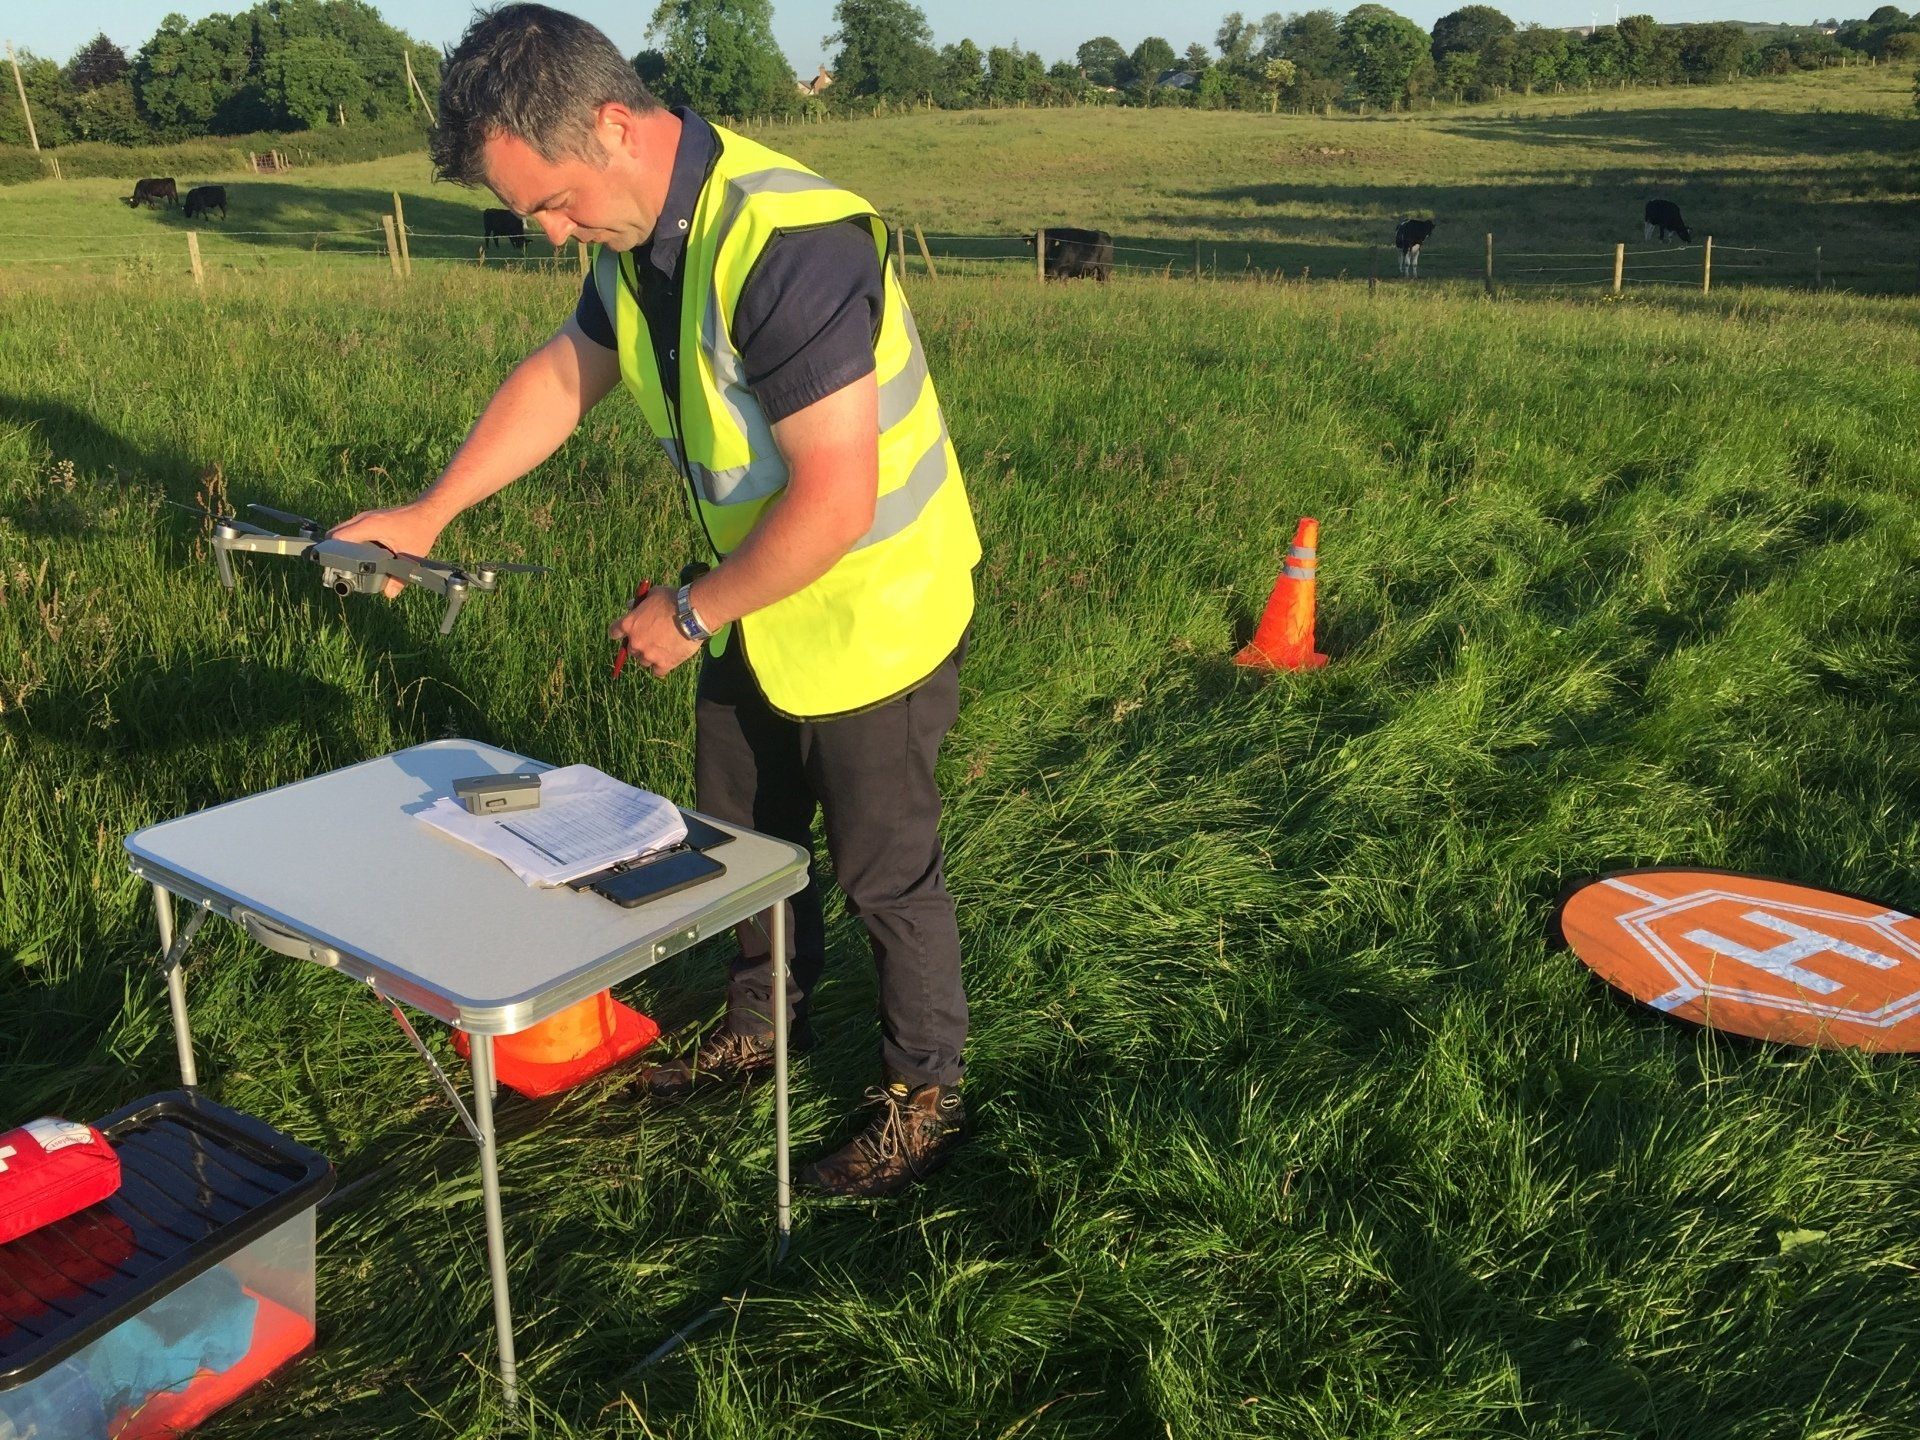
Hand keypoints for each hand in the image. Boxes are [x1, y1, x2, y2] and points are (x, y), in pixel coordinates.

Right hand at [330, 504, 445, 597]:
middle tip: (341, 568)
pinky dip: (351, 542)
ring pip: (343, 531)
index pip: (337, 537)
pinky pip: (352, 530)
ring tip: (349, 564)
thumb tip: (389, 594)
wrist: (427, 512)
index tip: (336, 567)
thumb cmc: (420, 529)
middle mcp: (363, 519)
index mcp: (369, 526)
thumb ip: (399, 578)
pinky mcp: (370, 519)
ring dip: (342, 546)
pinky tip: (361, 555)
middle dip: (334, 551)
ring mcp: (365, 517)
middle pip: (335, 534)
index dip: (332, 553)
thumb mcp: (410, 557)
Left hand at [608, 585, 701, 677]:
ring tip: (663, 649)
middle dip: (639, 644)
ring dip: (650, 656)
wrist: (693, 614)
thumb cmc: (673, 600)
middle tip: (652, 639)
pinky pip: (658, 672)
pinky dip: (661, 667)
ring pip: (644, 661)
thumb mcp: (653, 594)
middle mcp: (636, 642)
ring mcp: (649, 655)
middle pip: (631, 649)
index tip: (624, 633)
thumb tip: (632, 605)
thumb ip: (640, 602)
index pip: (614, 632)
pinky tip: (667, 660)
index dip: (619, 632)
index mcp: (629, 624)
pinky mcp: (664, 664)